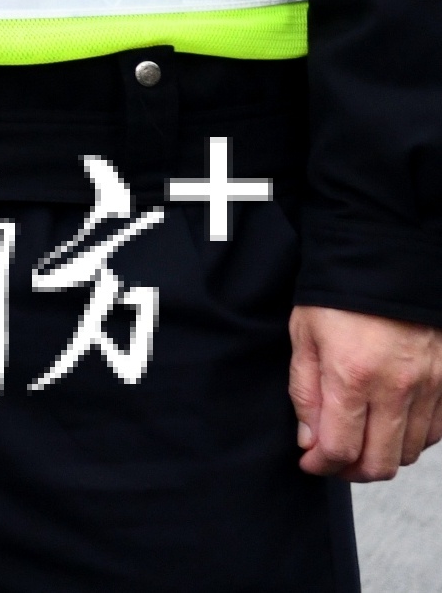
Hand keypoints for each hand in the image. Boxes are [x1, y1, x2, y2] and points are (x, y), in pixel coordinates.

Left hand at [292, 305, 441, 479]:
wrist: (387, 261)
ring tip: (360, 443)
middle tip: (334, 462)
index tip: (310, 464)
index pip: (340, 448)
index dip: (321, 466)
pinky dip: (410, 440)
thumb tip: (309, 442)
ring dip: (382, 457)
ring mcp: (429, 387)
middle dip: (352, 471)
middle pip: (380, 463)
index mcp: (352, 376)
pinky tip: (390, 427)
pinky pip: (434, 434)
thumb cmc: (338, 296)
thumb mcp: (304, 337)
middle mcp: (396, 388)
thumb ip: (305, 393)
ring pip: (409, 452)